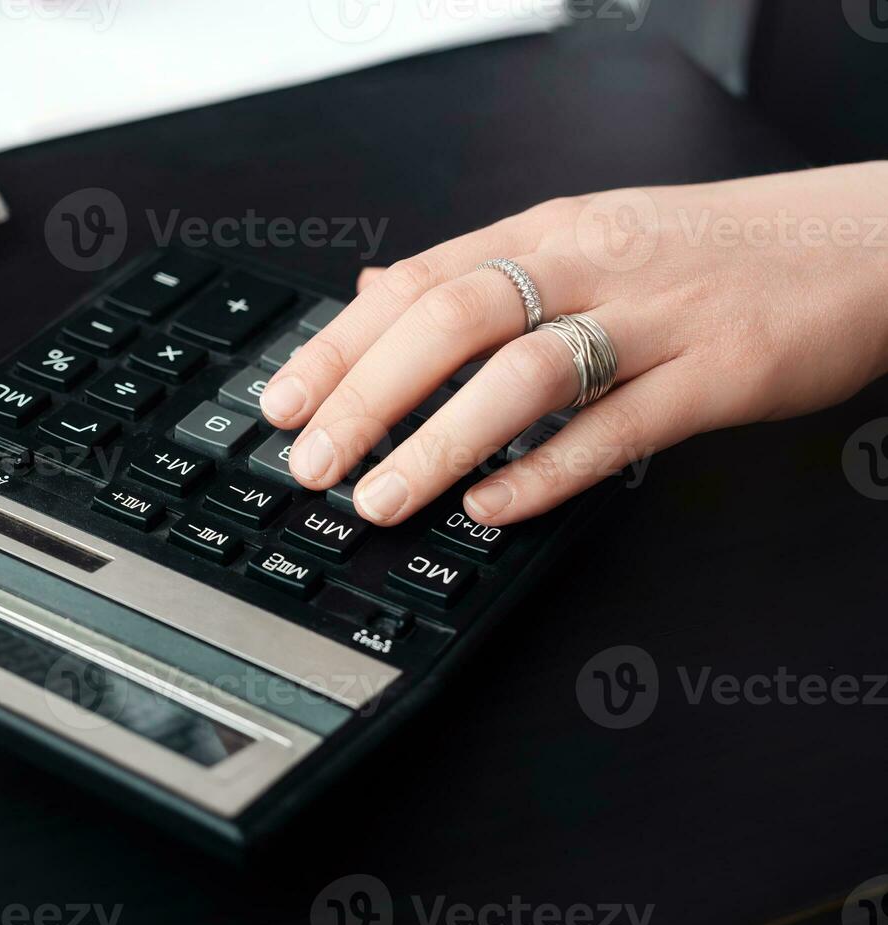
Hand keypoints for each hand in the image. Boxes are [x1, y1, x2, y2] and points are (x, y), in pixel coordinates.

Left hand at [260, 162, 887, 526]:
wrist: (863, 239)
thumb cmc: (712, 251)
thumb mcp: (586, 239)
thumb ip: (479, 273)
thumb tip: (373, 295)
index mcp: (549, 232)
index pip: (416, 283)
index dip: (339, 347)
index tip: (283, 403)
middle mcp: (591, 264)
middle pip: (453, 320)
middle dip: (368, 397)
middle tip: (313, 463)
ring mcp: (657, 318)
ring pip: (527, 372)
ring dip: (439, 440)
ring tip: (382, 497)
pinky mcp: (720, 373)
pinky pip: (621, 428)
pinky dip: (547, 471)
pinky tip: (492, 505)